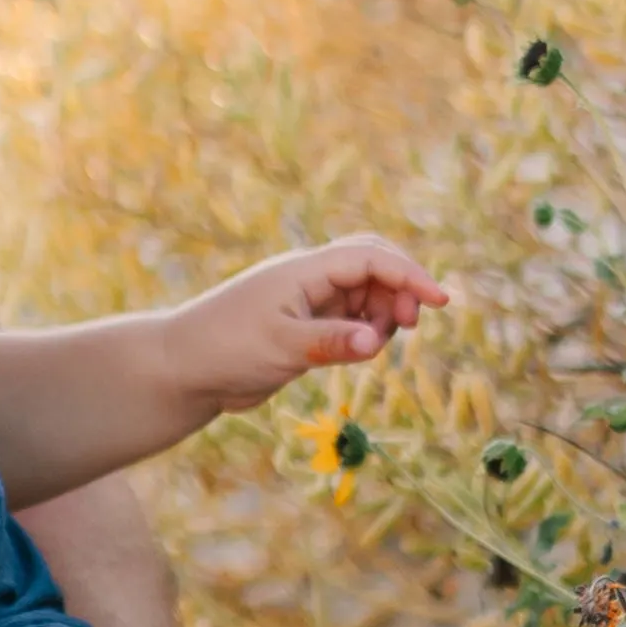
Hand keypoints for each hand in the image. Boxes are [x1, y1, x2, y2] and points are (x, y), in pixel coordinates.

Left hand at [174, 235, 445, 416]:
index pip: (370, 258)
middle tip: (411, 326)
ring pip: (366, 293)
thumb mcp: (282, 347)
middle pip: (374, 264)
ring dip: (384, 313)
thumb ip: (331, 343)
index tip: (440, 302)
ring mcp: (309, 301)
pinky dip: (366, 330)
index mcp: (305, 270)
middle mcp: (311, 279)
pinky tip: (361, 350)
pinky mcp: (307, 326)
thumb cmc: (226, 348)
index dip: (410, 275)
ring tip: (373, 345)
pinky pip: (351, 318)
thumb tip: (376, 341)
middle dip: (402, 288)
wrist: (185, 368)